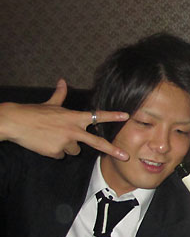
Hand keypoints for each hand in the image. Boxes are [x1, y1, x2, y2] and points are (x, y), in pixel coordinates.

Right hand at [0, 79, 128, 159]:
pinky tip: (44, 143)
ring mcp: (66, 142)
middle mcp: (74, 130)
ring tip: (52, 137)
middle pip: (97, 142)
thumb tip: (62, 80)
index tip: (126, 116)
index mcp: (74, 117)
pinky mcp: (56, 152)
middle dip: (112, 149)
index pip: (98, 116)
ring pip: (74, 150)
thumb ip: (60, 94)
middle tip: (125, 156)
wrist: (16, 122)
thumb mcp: (50, 103)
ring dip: (66, 147)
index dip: (113, 116)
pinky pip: (60, 155)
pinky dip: (54, 151)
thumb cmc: (33, 112)